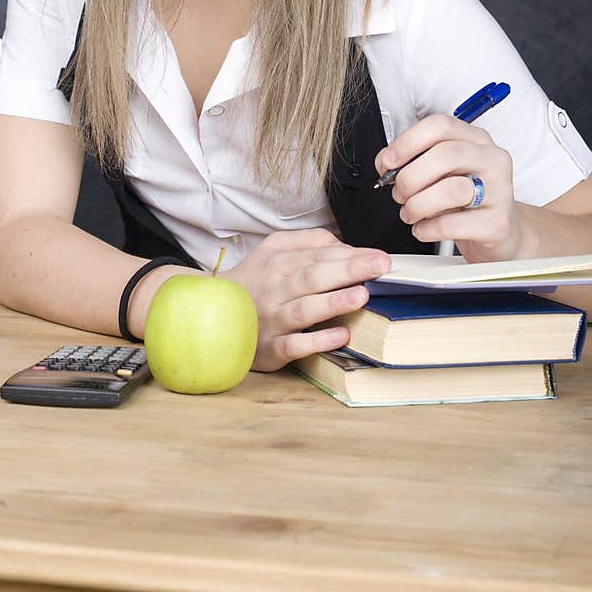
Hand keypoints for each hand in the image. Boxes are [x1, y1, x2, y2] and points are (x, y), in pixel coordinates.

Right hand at [224, 228, 390, 371]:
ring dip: (333, 303)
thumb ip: (308, 242)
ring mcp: (271, 320)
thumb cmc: (254, 280)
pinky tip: (340, 335)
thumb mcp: (272, 249)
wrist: (210, 313)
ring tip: (361, 295)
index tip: (380, 257)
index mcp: (278, 263)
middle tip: (380, 266)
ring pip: (303, 310)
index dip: (350, 256)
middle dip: (348, 270)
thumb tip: (344, 246)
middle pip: (313, 277)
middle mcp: (275, 290)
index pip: (318, 256)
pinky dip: (317, 341)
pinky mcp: (270, 349)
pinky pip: (294, 345)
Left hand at [375, 114, 520, 259]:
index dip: (408, 141)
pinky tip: (424, 228)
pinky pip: (451, 224)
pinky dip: (427, 228)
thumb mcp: (443, 173)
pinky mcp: (496, 223)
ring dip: (417, 204)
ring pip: (450, 189)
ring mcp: (499, 191)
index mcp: (476, 140)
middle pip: (446, 154)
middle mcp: (491, 160)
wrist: (496, 233)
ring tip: (410, 212)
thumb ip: (417, 161)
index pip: (441, 126)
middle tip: (399, 192)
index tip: (388, 161)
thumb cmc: (466, 200)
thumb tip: (387, 163)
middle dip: (410, 176)